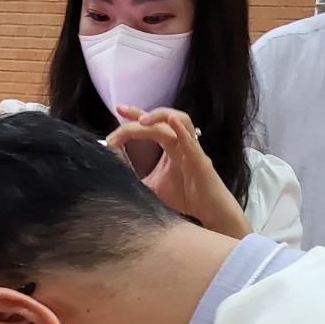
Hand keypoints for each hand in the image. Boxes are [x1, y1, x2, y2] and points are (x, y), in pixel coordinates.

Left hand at [106, 106, 250, 239]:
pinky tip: (171, 122)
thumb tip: (115, 178)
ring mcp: (192, 149)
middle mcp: (181, 142)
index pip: (151, 124)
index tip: (118, 110)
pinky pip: (192, 142)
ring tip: (141, 121)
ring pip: (181, 120)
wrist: (208, 213)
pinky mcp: (201, 161)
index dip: (135, 114)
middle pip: (161, 120)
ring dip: (160, 116)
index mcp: (170, 145)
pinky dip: (181, 130)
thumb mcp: (152, 188)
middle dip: (137, 119)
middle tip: (116, 128)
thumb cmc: (185, 198)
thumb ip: (136, 180)